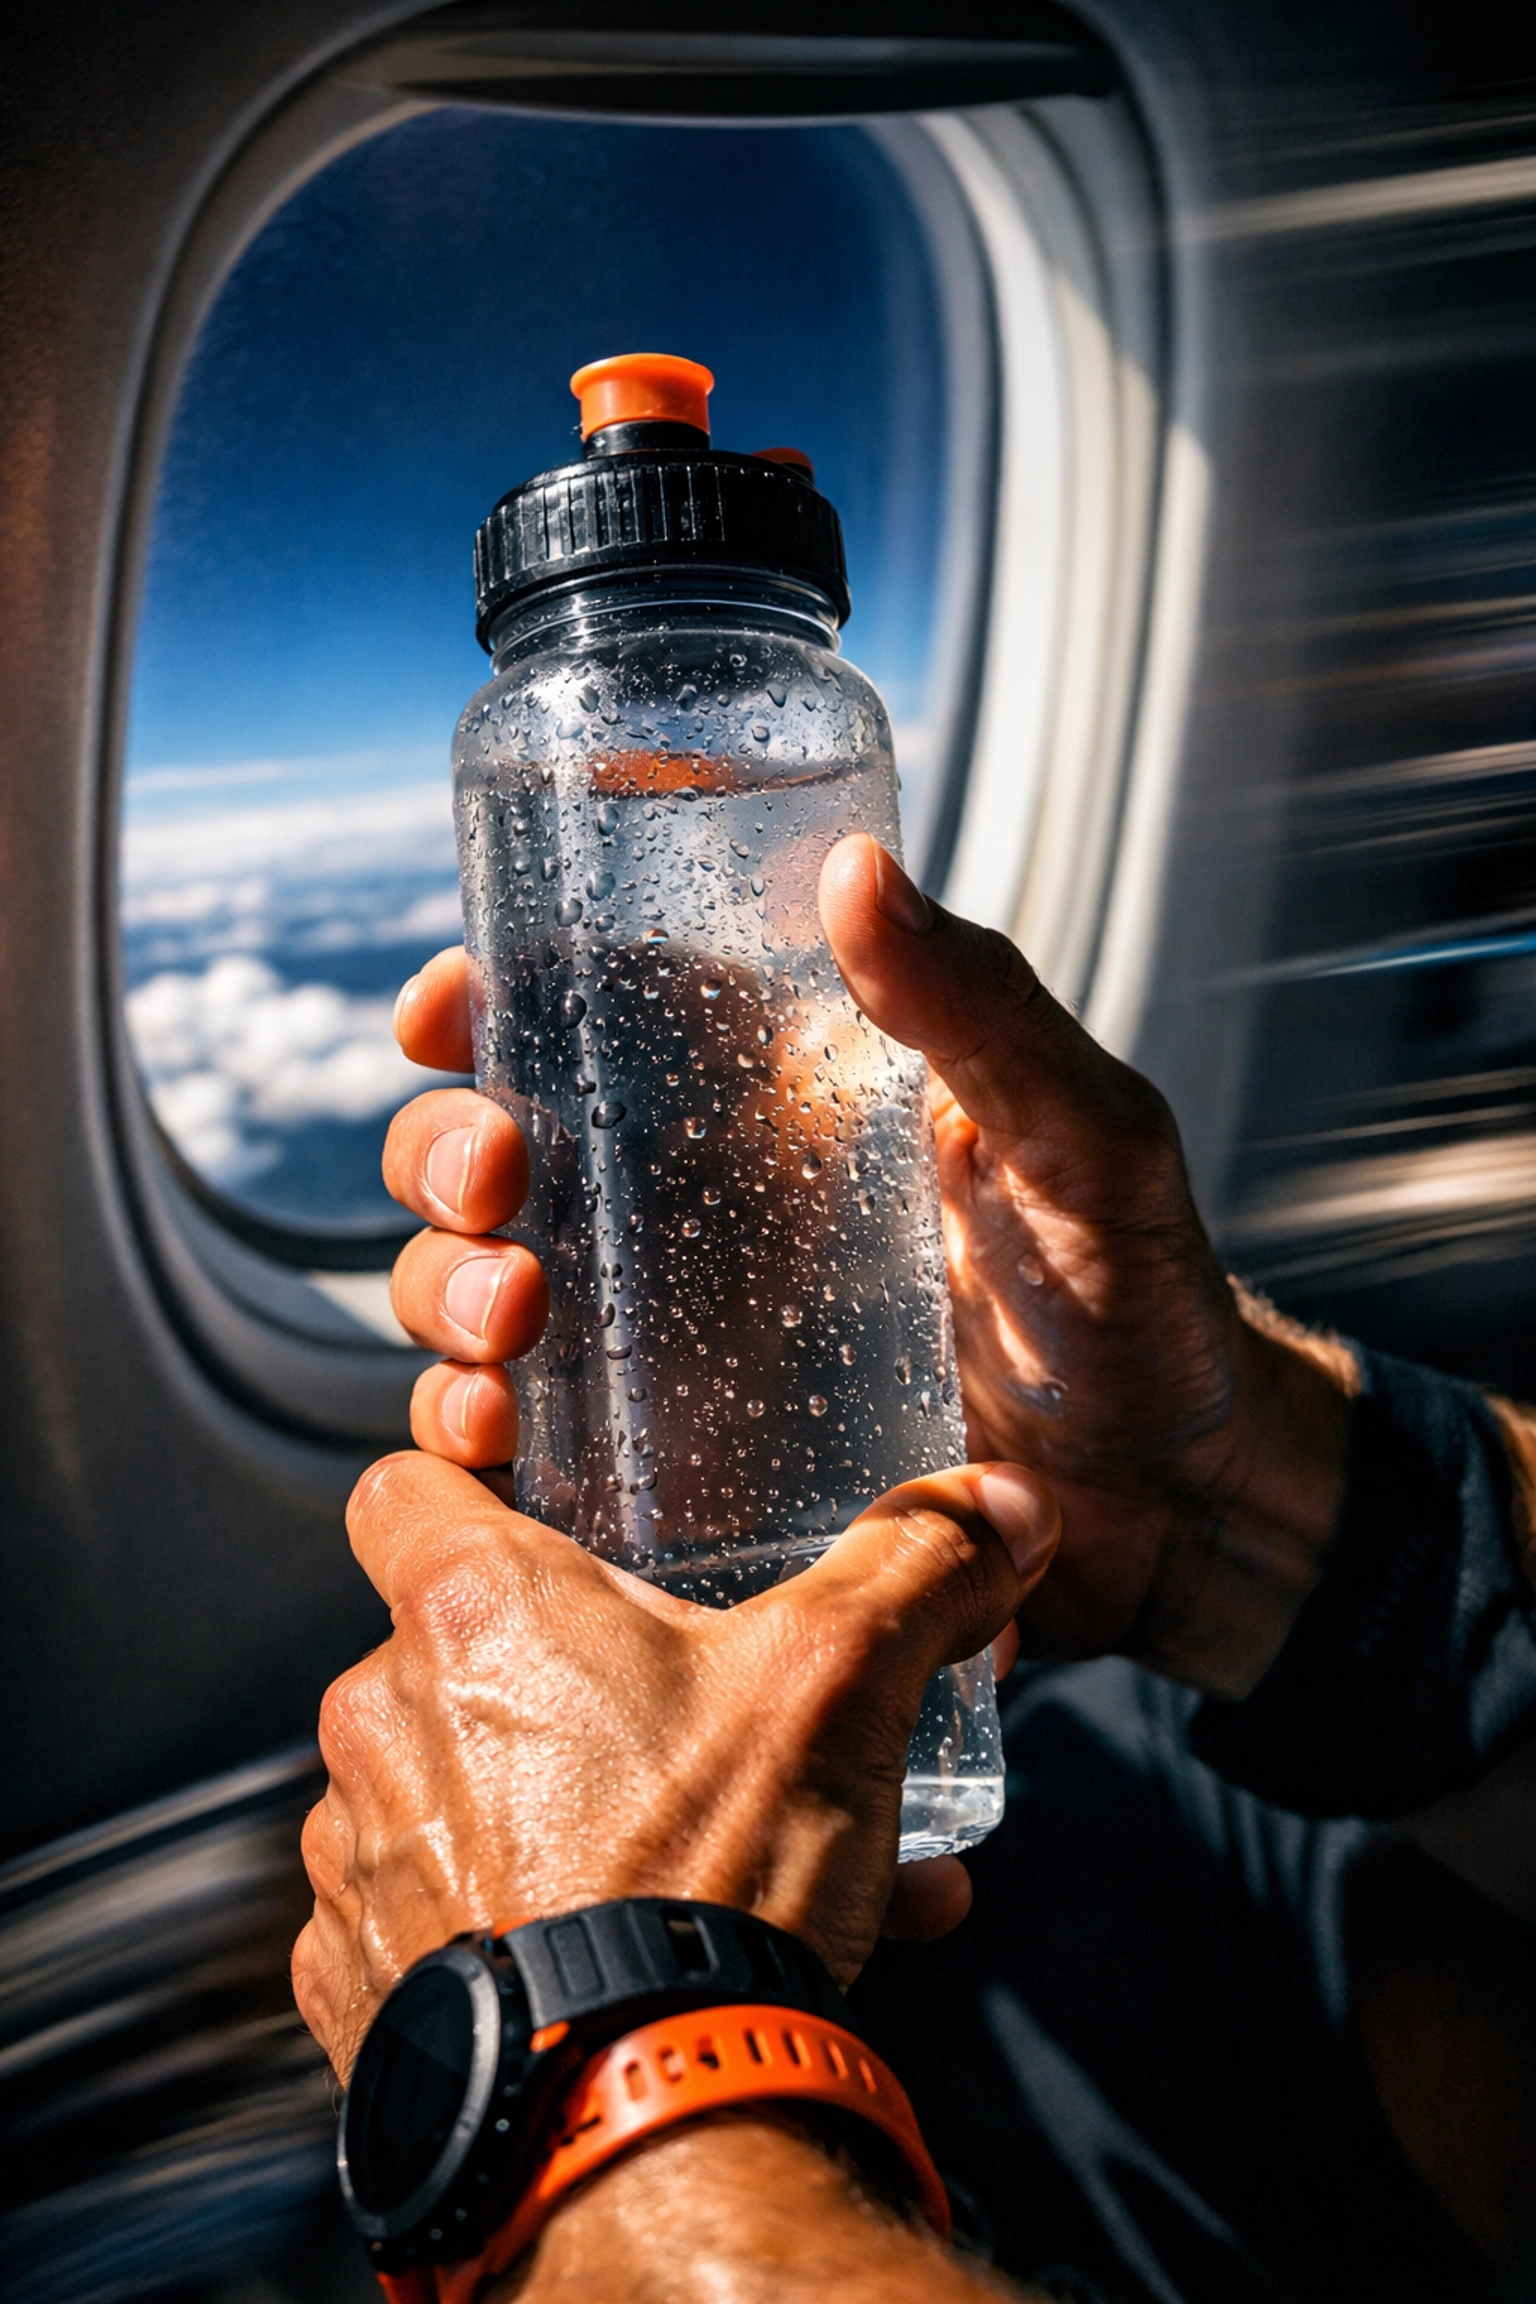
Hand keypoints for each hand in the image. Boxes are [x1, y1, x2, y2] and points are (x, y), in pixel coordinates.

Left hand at [292, 1450, 1055, 2083]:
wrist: (623, 2133)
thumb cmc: (703, 1880)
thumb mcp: (842, 1686)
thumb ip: (920, 1568)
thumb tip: (1003, 1502)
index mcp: (466, 1610)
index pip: (405, 1481)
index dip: (467, 1478)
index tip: (536, 1510)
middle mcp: (379, 1721)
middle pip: (461, 1648)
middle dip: (578, 1678)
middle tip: (693, 1724)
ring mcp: (359, 1862)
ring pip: (468, 1792)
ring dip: (572, 1809)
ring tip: (719, 1864)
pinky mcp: (360, 1986)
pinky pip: (445, 1921)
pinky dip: (530, 1922)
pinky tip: (650, 1952)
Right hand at [387, 831, 1351, 1700]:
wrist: (1178, 1507)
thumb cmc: (1143, 1301)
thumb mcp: (1083, 1137)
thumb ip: (984, 1009)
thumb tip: (857, 870)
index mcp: (779, 1115)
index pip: (595, 1023)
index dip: (493, 1004)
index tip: (448, 1011)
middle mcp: (704, 1220)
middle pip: (502, 1157)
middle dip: (445, 1152)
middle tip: (494, 1178)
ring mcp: (680, 1350)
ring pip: (487, 1292)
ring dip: (445, 1288)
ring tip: (514, 1316)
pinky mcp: (680, 1468)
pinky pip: (534, 1442)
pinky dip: (476, 1431)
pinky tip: (497, 1433)